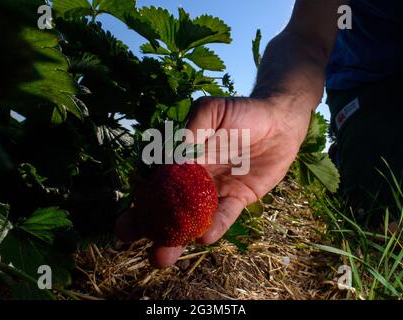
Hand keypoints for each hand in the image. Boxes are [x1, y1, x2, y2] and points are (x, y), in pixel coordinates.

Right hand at [116, 96, 311, 267]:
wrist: (279, 121)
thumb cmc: (242, 111)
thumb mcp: (212, 111)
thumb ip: (192, 128)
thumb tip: (173, 158)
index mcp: (182, 160)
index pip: (155, 182)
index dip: (139, 199)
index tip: (123, 215)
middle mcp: (195, 180)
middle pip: (166, 207)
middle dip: (147, 225)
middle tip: (128, 238)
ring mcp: (215, 192)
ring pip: (192, 219)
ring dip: (176, 238)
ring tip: (160, 257)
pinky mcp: (238, 199)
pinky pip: (225, 216)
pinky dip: (215, 226)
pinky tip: (204, 237)